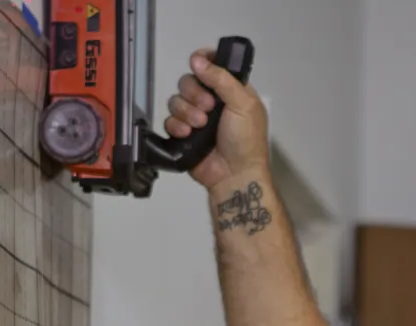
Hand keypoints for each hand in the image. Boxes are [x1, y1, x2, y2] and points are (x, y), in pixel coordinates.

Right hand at [163, 48, 269, 188]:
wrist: (234, 175)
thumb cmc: (246, 138)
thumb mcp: (243, 104)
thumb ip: (221, 78)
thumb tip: (197, 59)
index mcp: (230, 90)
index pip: (211, 64)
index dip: (203, 60)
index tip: (197, 63)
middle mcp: (211, 100)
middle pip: (188, 81)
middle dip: (194, 93)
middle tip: (208, 108)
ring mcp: (195, 117)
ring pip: (176, 100)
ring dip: (186, 112)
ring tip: (200, 126)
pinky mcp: (183, 134)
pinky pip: (169, 120)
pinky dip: (176, 126)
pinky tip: (187, 134)